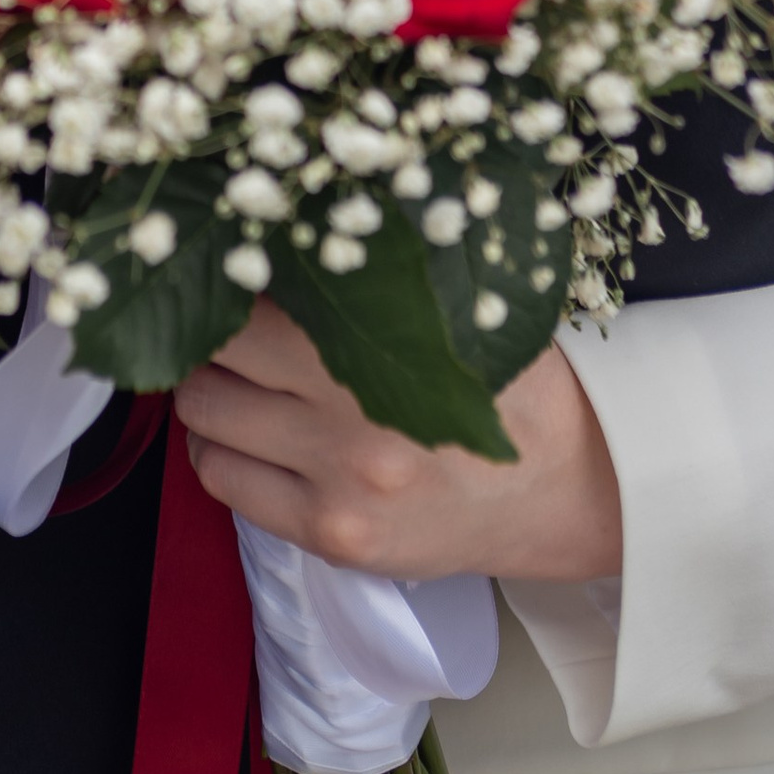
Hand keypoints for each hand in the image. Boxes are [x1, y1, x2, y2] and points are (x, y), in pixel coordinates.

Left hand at [176, 303, 623, 587]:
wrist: (567, 484)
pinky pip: (225, 485)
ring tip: (244, 383)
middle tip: (229, 330)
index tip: (230, 275)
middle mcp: (353, 422)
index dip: (227, 283)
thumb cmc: (506, 381)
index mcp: (383, 346)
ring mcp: (338, 487)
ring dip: (213, 396)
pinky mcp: (333, 538)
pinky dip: (224, 454)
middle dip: (208, 342)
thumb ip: (367, 278)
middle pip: (209, 366)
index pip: (245, 305)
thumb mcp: (451, 304)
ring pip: (205, 424)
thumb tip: (268, 235)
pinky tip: (256, 437)